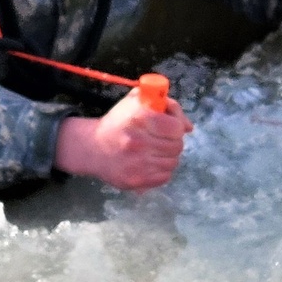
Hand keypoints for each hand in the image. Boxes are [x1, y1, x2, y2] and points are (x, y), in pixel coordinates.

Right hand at [54, 90, 193, 189]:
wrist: (93, 147)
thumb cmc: (119, 122)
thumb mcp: (138, 101)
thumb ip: (166, 105)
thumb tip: (188, 127)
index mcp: (139, 118)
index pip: (176, 127)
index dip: (176, 125)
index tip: (170, 125)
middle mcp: (138, 142)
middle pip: (177, 146)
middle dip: (173, 141)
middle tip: (162, 139)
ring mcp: (137, 164)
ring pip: (173, 162)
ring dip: (168, 156)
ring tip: (155, 150)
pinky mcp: (136, 181)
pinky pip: (165, 176)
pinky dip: (162, 169)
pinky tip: (150, 162)